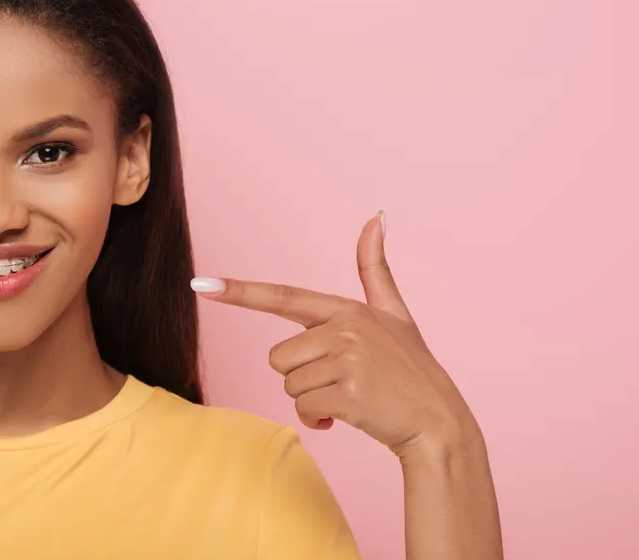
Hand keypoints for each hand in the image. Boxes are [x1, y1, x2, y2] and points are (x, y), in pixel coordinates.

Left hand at [192, 212, 478, 458]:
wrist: (438, 422)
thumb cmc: (410, 368)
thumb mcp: (394, 314)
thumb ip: (376, 268)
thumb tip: (376, 215)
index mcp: (346, 308)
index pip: (283, 296)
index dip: (238, 291)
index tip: (200, 285)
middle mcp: (344, 328)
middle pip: (278, 358)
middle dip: (300, 377)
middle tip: (340, 381)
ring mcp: (347, 359)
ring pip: (289, 385)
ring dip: (310, 400)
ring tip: (348, 398)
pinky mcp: (348, 392)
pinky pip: (303, 408)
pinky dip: (317, 420)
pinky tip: (345, 417)